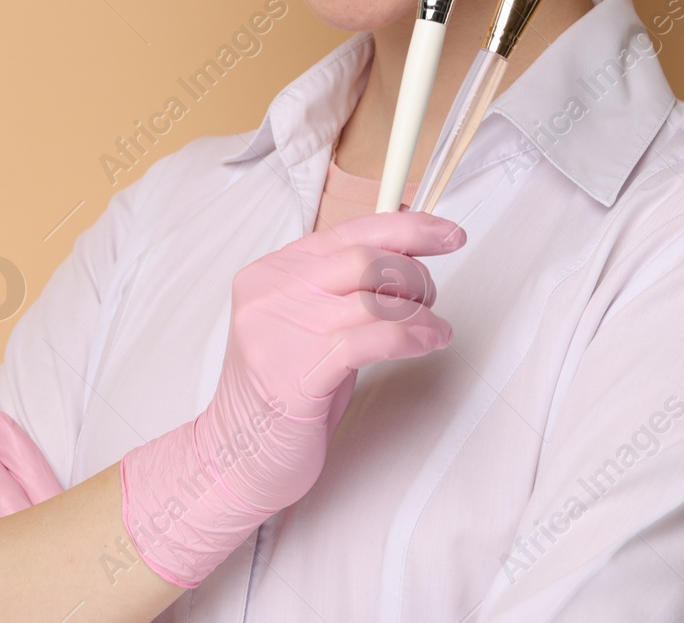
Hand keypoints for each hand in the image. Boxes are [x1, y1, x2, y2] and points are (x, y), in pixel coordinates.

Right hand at [119, 210, 461, 586]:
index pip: (349, 231)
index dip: (407, 228)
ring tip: (432, 328)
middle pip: (365, 258)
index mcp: (272, 272)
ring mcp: (281, 331)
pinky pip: (374, 339)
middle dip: (414, 274)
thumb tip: (404, 257)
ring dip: (420, 311)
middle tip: (429, 298)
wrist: (236, 455)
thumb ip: (341, 289)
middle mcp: (271, 293)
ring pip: (374, 298)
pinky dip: (412, 336)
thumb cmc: (281, 393)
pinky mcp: (298, 372)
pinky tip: (426, 342)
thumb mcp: (306, 325)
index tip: (447, 234)